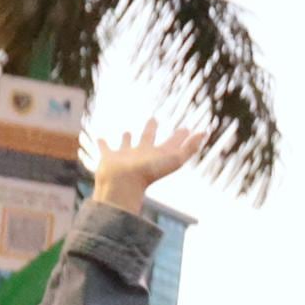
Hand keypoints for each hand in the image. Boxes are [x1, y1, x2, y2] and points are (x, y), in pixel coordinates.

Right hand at [90, 119, 208, 215]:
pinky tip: (100, 138)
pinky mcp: (109, 158)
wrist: (122, 185)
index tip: (186, 128)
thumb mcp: (175, 159)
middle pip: (148, 140)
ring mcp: (124, 157)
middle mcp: (142, 156)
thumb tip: (205, 132)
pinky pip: (105, 148)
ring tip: (126, 131)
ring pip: (126, 144)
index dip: (181, 136)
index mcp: (158, 156)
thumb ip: (189, 147)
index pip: (172, 143)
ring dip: (126, 138)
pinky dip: (102, 144)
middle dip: (151, 129)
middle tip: (154, 119)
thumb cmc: (148, 173)